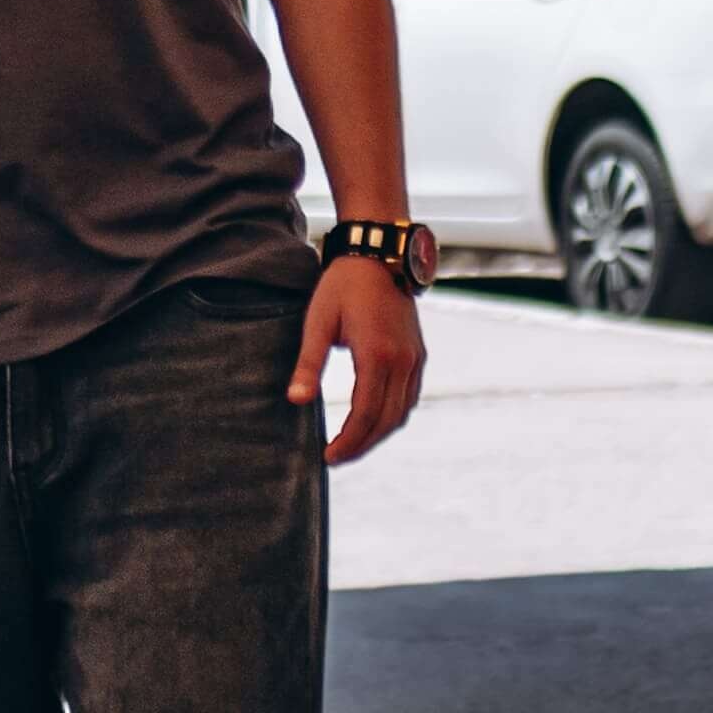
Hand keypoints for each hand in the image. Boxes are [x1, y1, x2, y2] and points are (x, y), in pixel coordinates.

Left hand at [290, 258, 424, 465]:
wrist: (379, 254)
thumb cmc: (342, 286)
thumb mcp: (318, 323)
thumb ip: (309, 365)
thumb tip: (296, 401)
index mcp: (377, 356)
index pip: (365, 415)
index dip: (348, 442)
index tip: (328, 457)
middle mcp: (402, 361)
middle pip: (386, 421)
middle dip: (362, 445)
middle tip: (337, 457)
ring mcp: (414, 358)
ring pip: (402, 412)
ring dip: (378, 434)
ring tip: (352, 445)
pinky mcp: (417, 353)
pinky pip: (410, 397)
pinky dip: (393, 416)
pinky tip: (374, 420)